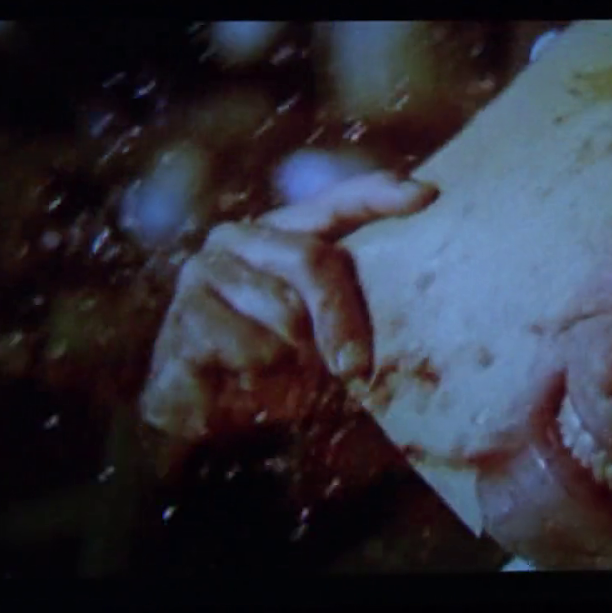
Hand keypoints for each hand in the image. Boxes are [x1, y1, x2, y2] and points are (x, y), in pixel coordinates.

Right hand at [139, 172, 438, 453]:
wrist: (202, 417)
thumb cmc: (274, 371)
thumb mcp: (324, 339)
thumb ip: (352, 314)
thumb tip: (410, 313)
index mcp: (285, 234)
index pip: (338, 202)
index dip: (379, 195)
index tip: (426, 196)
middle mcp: (243, 239)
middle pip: (312, 259)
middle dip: (341, 319)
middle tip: (356, 369)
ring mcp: (207, 270)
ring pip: (282, 312)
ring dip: (294, 359)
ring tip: (281, 377)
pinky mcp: (184, 315)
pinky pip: (248, 347)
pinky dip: (260, 378)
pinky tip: (244, 383)